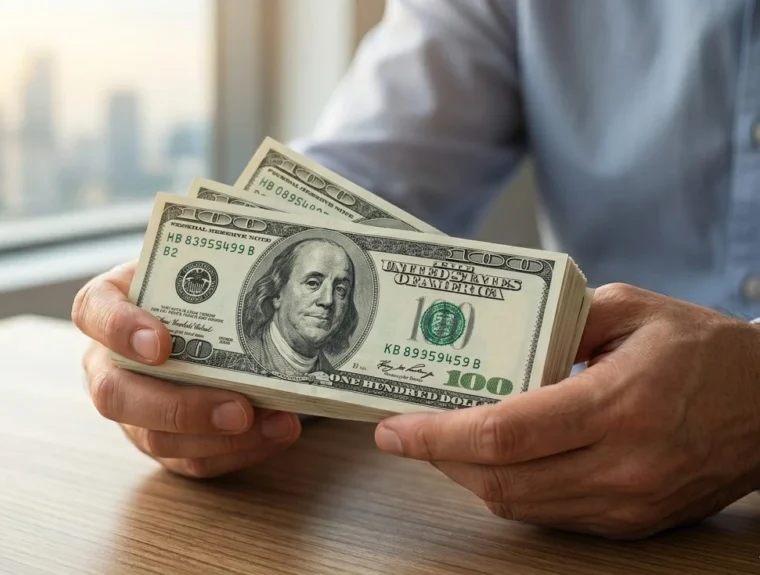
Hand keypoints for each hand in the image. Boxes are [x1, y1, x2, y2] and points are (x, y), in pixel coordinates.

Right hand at [72, 260, 301, 477]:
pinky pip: (190, 460)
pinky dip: (238, 451)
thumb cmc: (200, 286)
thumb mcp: (197, 263)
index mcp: (107, 305)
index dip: (120, 329)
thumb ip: (213, 262)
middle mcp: (107, 362)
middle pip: (116, 394)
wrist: (211, 317)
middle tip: (238, 408)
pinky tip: (276, 431)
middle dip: (179, 407)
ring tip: (274, 422)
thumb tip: (265, 262)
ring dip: (219, 438)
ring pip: (155, 438)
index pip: (94, 311)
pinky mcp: (161, 442)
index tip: (161, 344)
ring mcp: (130, 409)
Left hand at [373, 283, 759, 538]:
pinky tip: (492, 463)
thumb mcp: (632, 308)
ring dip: (467, 477)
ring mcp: (628, 502)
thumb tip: (499, 337)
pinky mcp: (632, 522)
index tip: (392, 428)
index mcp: (618, 404)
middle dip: (437, 458)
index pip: (502, 433)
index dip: (435, 435)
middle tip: (404, 434)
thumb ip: (560, 319)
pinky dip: (509, 491)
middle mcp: (621, 464)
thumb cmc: (705, 350)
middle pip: (499, 480)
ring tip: (439, 443)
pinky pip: (549, 515)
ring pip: (519, 505)